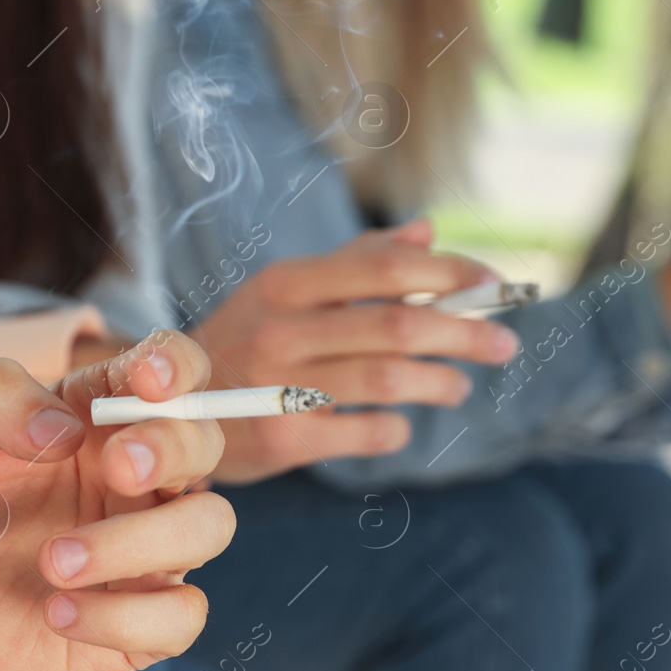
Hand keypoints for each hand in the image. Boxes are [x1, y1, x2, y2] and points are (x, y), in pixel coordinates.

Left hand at [0, 331, 231, 670]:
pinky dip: (127, 616)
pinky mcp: (136, 622)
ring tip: (53, 564)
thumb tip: (66, 427)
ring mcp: (141, 550)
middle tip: (116, 468)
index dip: (176, 366)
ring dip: (142, 542)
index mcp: (94, 416)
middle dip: (172, 449)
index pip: (170, 371)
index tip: (145, 382)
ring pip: (209, 527)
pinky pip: (181, 616)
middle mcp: (132, 478)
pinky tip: (56, 614)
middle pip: (205, 443)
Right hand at [192, 220, 519, 482]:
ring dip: (439, 382)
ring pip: (387, 380)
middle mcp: (281, 327)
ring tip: (458, 387)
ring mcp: (277, 385)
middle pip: (398, 324)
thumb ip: (356, 261)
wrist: (165, 408)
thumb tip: (427, 231)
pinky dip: (395, 429)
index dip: (450, 273)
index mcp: (287, 282)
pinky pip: (363, 432)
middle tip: (505, 344)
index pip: (385, 267)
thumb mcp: (286, 291)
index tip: (494, 285)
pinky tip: (400, 424)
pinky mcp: (279, 438)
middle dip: (465, 333)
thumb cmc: (245, 340)